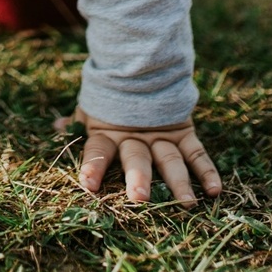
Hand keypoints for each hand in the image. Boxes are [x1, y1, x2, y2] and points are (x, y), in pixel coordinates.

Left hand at [55, 108, 221, 206]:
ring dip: (179, 182)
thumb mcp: (91, 107)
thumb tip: (55, 126)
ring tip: (187, 204)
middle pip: (137, 159)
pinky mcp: (183, 132)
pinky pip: (197, 153)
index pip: (98, 151)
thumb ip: (76, 121)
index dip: (93, 166)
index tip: (88, 185)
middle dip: (138, 178)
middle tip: (139, 198)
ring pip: (170, 160)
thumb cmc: (111, 97)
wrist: (142, 67)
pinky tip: (215, 190)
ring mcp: (162, 135)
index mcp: (108, 132)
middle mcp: (135, 136)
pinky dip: (207, 171)